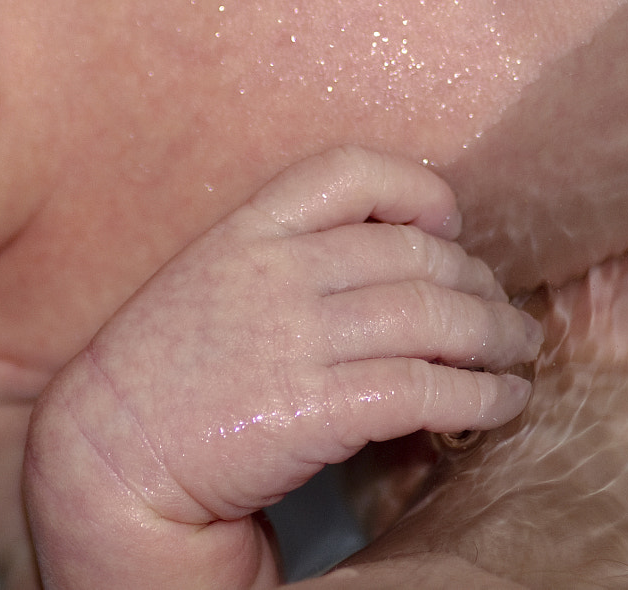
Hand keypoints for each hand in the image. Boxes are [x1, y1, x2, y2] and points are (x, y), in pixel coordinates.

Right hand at [24, 147, 538, 589]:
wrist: (110, 455)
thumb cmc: (163, 377)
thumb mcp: (206, 284)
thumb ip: (280, 264)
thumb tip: (388, 272)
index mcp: (243, 232)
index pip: (348, 172)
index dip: (416, 190)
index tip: (446, 226)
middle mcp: (274, 273)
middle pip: (413, 253)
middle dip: (477, 282)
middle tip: (502, 309)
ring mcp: (293, 338)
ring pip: (433, 317)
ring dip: (496, 337)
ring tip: (518, 353)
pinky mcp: (315, 408)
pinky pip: (428, 390)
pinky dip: (483, 396)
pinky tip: (502, 404)